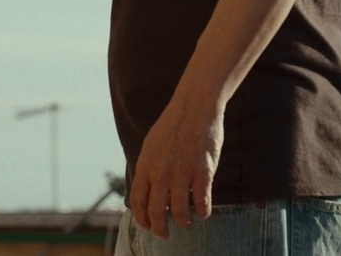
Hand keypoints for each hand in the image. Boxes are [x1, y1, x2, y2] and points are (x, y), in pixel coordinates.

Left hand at [128, 95, 223, 237]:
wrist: (195, 106)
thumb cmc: (173, 124)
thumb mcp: (151, 145)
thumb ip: (148, 168)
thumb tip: (146, 190)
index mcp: (146, 165)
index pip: (138, 201)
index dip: (141, 218)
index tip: (147, 225)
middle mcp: (161, 172)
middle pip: (156, 211)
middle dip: (159, 228)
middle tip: (165, 234)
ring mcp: (182, 172)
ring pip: (179, 211)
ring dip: (182, 222)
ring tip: (186, 222)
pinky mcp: (203, 171)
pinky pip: (202, 201)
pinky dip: (203, 211)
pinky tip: (203, 211)